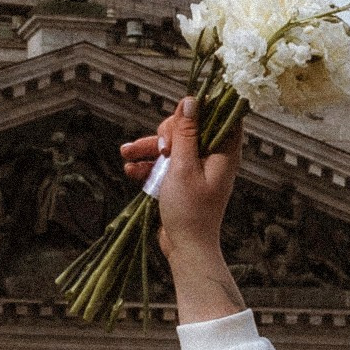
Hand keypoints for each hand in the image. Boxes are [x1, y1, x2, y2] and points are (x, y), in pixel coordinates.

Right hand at [121, 98, 244, 322]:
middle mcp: (212, 156)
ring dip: (148, 148)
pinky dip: (148, 165)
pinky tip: (130, 169)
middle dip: (167, 133)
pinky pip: (164, 163)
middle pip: (189, 126)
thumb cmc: (190, 210)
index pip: (221, 115)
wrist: (185, 248)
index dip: (202, 109)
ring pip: (171, 144)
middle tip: (162, 150)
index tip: (182, 115)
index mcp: (224, 151)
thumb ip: (186, 133)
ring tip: (125, 153)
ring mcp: (196, 168)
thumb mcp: (184, 166)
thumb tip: (191, 101)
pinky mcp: (180, 180)